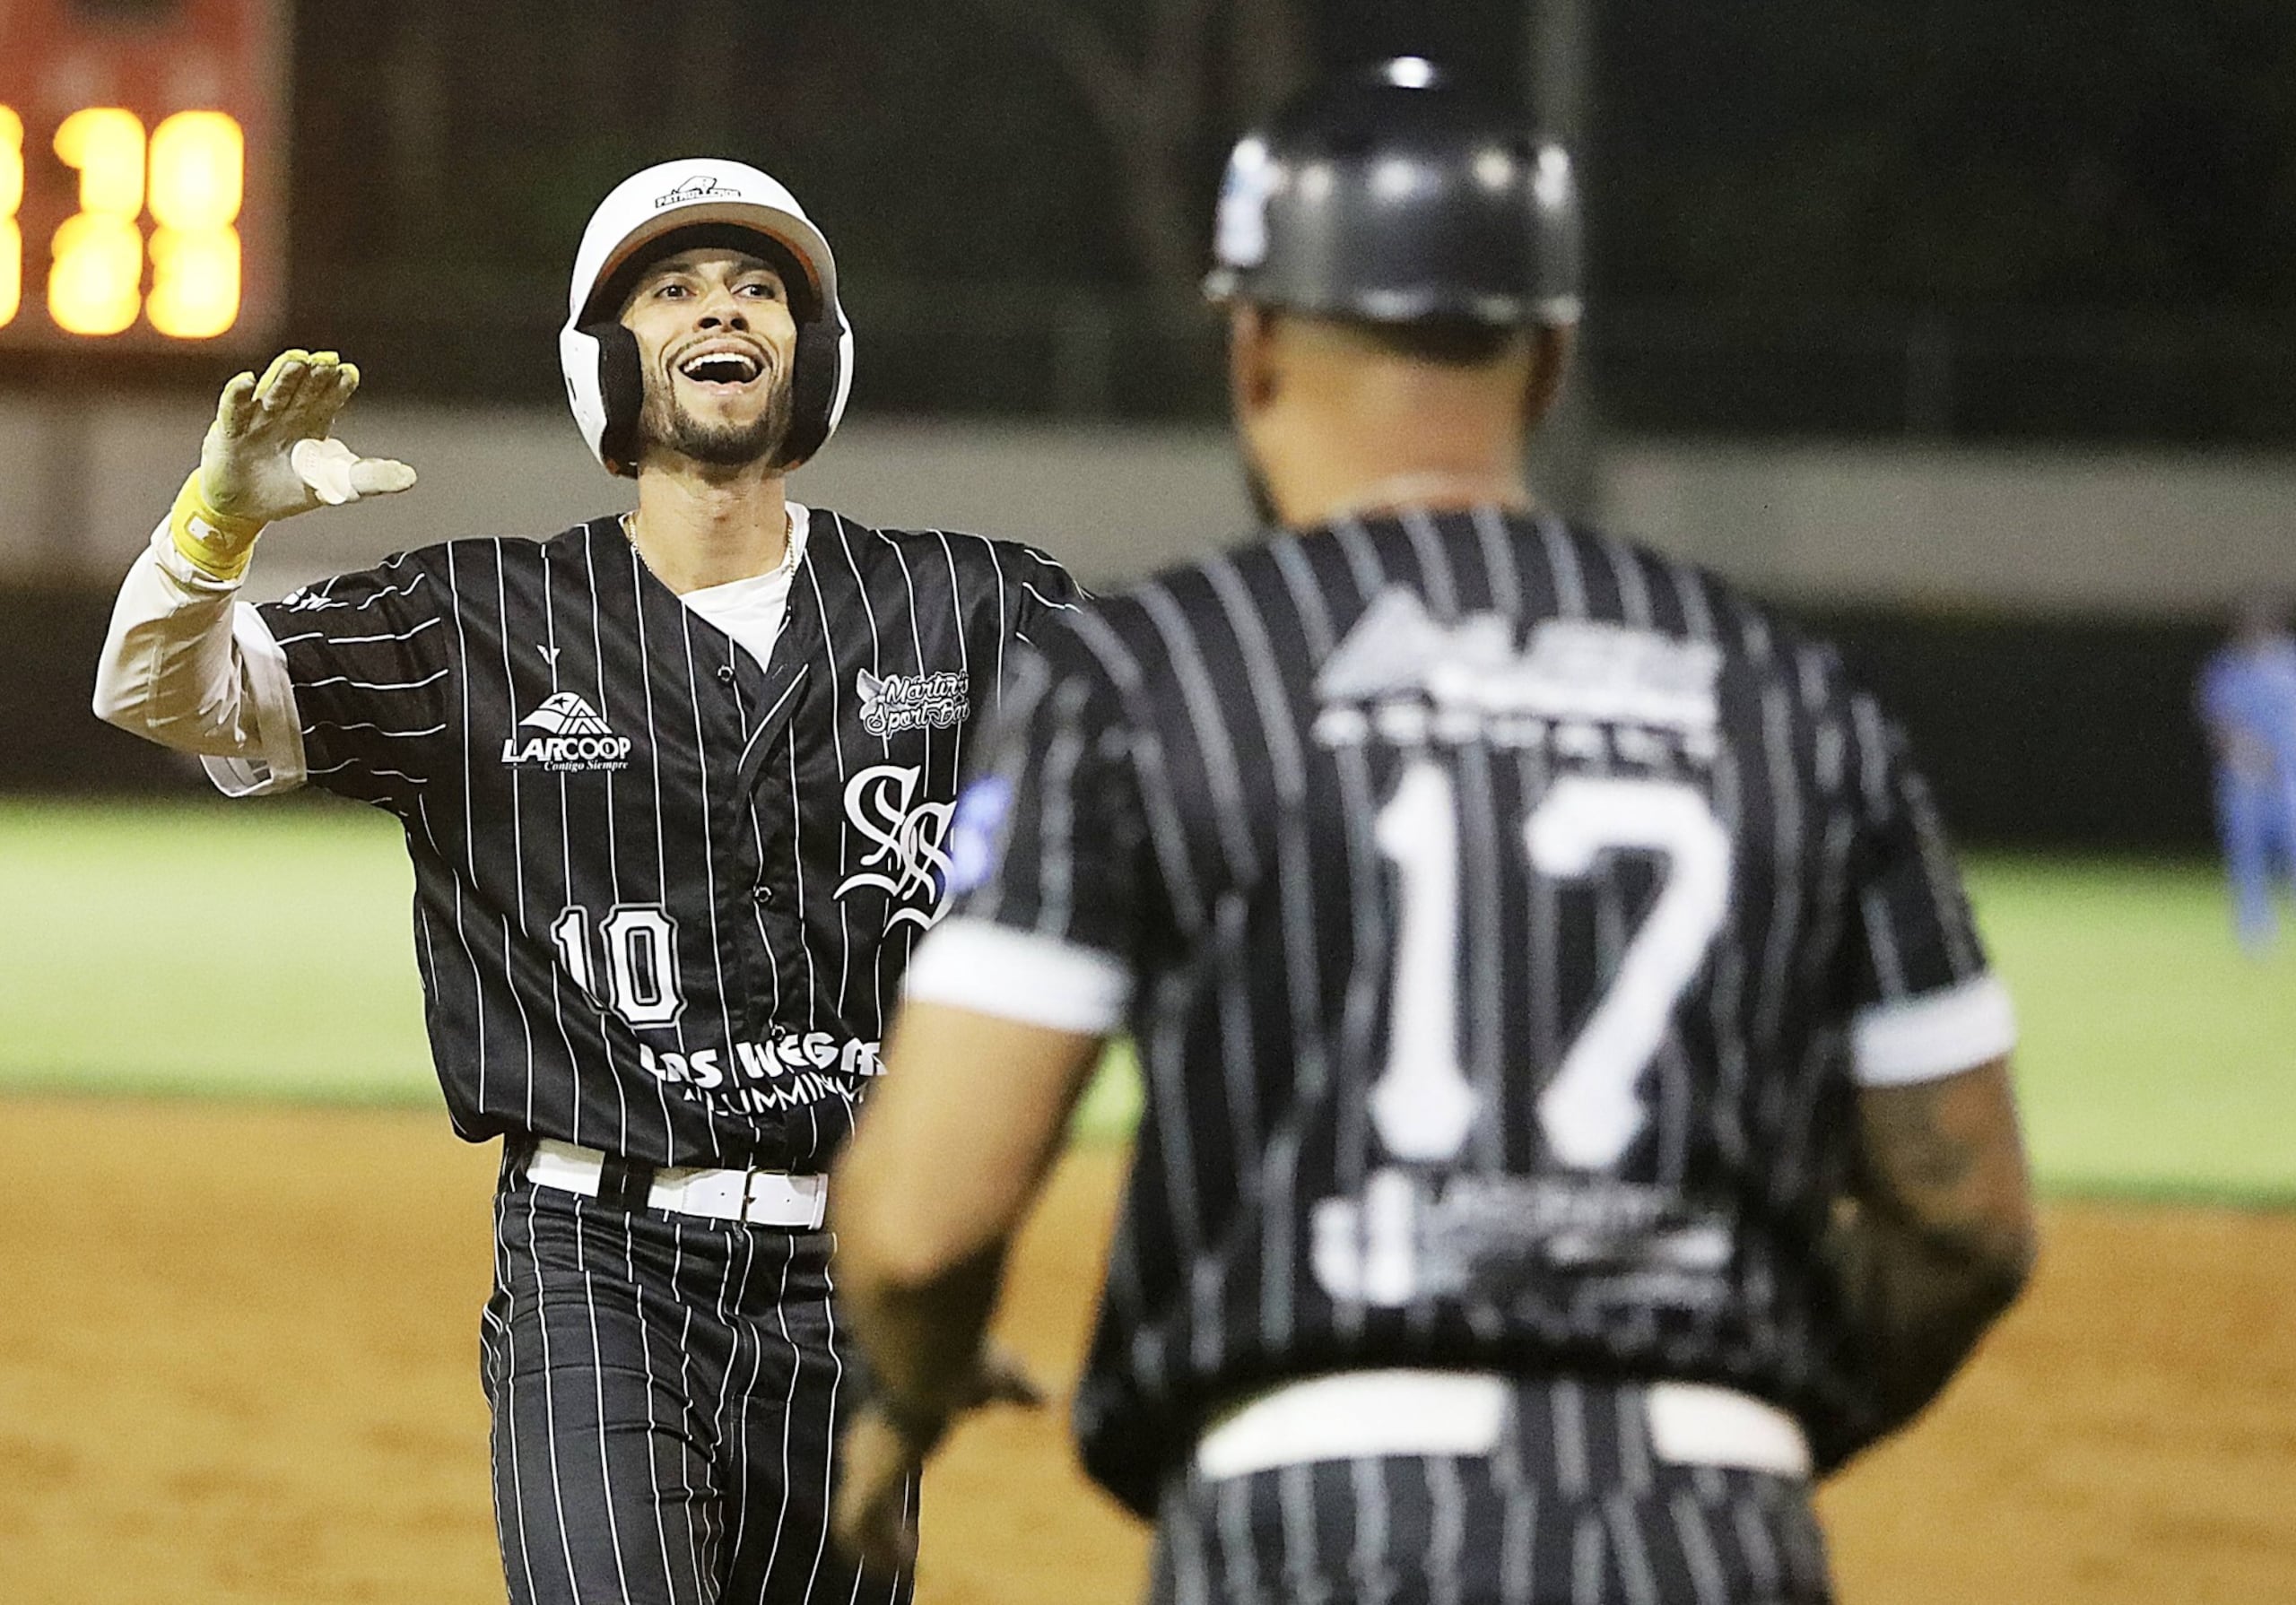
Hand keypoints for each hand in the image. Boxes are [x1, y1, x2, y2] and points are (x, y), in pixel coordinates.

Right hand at [200, 349, 415, 525]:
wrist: (245, 509)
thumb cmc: (290, 488)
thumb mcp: (335, 485)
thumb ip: (369, 478)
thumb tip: (410, 477)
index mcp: (314, 420)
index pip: (329, 397)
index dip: (338, 386)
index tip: (349, 372)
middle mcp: (287, 412)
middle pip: (303, 389)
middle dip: (314, 374)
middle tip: (327, 360)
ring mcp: (258, 419)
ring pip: (273, 392)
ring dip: (284, 376)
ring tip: (298, 360)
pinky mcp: (229, 432)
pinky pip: (234, 409)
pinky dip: (239, 394)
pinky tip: (247, 380)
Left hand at [831, 1343, 1045, 1574]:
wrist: (933, 1362)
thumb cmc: (964, 1362)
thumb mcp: (1001, 1377)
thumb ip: (1019, 1390)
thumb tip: (1048, 1397)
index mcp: (896, 1417)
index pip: (885, 1453)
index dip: (893, 1474)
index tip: (911, 1492)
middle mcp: (871, 1443)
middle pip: (861, 1489)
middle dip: (880, 1520)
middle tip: (904, 1545)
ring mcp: (863, 1465)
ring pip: (856, 1518)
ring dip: (877, 1545)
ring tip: (902, 1568)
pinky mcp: (865, 1487)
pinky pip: (855, 1531)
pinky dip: (876, 1552)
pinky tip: (902, 1566)